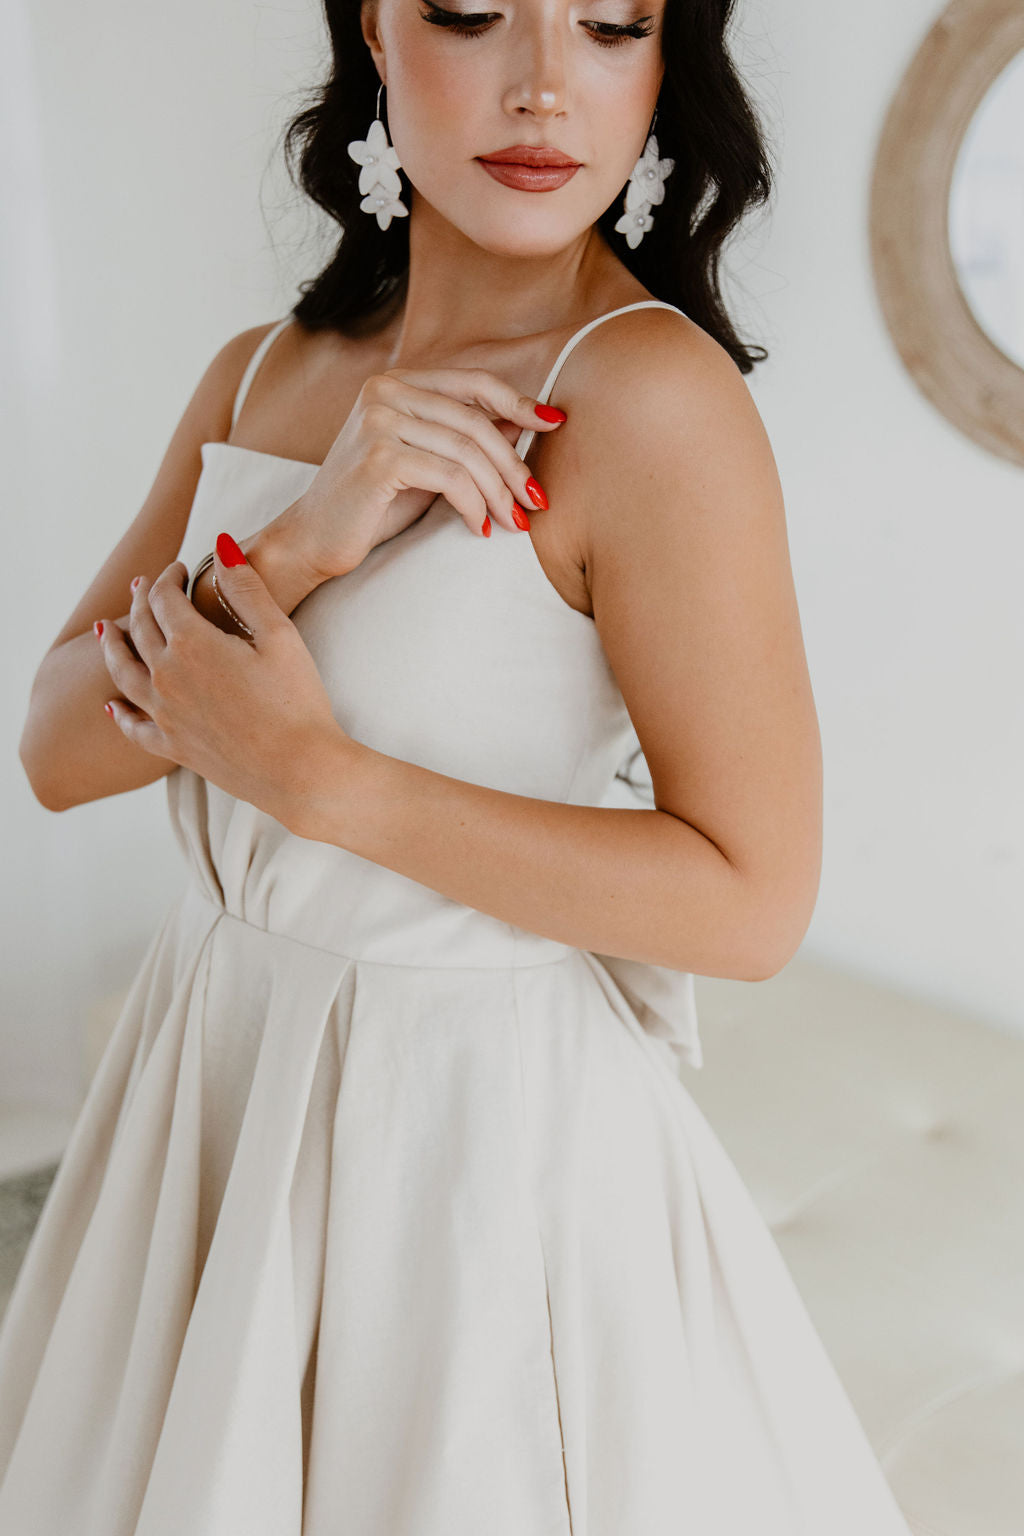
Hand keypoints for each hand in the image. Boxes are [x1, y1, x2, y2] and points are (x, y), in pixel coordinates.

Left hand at [97, 539, 346, 825]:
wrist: (300, 769)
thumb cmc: (298, 701)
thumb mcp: (280, 636)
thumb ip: (247, 588)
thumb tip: (221, 545)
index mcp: (192, 644)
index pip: (164, 599)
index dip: (168, 578)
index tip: (178, 568)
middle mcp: (167, 677)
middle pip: (139, 629)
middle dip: (140, 602)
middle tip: (142, 586)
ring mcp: (165, 714)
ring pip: (123, 673)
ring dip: (113, 646)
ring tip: (105, 632)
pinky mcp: (173, 747)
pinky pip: (133, 726)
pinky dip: (119, 713)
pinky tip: (111, 707)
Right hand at [282, 365, 566, 581]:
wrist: (313, 540)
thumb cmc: (372, 506)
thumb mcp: (428, 463)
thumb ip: (465, 438)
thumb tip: (527, 419)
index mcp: (395, 383)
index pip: (472, 382)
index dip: (518, 401)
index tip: (555, 425)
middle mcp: (384, 392)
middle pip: (475, 421)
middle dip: (514, 464)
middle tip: (537, 501)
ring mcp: (378, 421)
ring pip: (467, 451)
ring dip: (499, 492)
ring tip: (515, 523)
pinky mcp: (378, 458)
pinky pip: (450, 477)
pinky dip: (473, 505)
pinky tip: (480, 528)